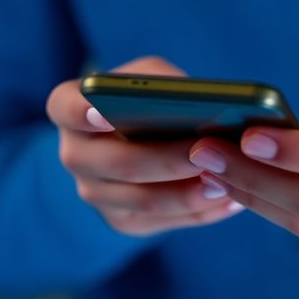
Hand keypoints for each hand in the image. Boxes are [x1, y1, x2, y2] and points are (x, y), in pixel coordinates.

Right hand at [47, 56, 243, 235]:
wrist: (138, 135)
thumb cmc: (144, 96)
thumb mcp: (148, 76)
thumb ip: (163, 84)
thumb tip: (200, 105)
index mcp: (68, 109)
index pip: (66, 108)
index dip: (83, 112)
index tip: (105, 114)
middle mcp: (74, 154)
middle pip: (119, 163)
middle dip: (168, 160)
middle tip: (208, 152)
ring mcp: (94, 193)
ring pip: (144, 201)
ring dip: (190, 193)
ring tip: (230, 181)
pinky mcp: (120, 221)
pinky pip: (162, 222)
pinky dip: (200, 212)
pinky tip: (232, 199)